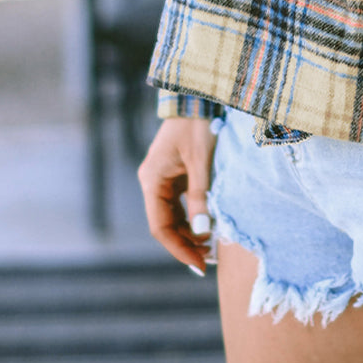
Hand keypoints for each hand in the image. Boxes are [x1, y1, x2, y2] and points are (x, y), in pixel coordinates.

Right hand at [137, 116, 216, 273]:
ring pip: (172, 215)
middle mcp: (152, 182)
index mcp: (152, 181)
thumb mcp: (201, 162)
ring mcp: (162, 179)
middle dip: (185, 243)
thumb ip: (200, 196)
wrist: (197, 97)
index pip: (160, 227)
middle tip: (208, 260)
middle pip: (165, 224)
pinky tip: (207, 226)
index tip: (198, 265)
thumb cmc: (197, 125)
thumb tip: (203, 231)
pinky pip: (179, 203)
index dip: (178, 248)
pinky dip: (192, 216)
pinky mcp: (174, 174)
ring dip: (189, 232)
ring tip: (211, 248)